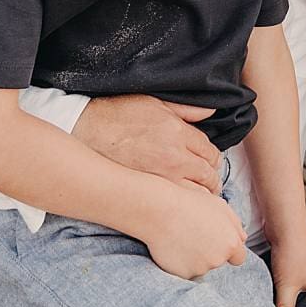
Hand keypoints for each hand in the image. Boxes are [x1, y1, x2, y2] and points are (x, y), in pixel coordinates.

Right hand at [72, 95, 222, 190]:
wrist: (91, 130)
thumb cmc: (123, 113)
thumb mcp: (158, 103)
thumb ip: (188, 110)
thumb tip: (211, 111)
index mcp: (178, 133)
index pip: (210, 152)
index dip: (214, 158)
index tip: (213, 162)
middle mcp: (174, 158)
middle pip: (208, 175)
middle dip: (213, 179)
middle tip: (212, 182)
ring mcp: (161, 178)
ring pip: (196, 194)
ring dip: (202, 194)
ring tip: (202, 195)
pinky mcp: (148, 191)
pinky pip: (176, 202)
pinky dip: (184, 203)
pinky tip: (183, 202)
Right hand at [133, 180, 247, 280]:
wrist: (161, 211)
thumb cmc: (191, 203)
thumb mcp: (220, 206)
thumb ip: (235, 226)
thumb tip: (242, 240)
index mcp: (230, 243)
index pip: (239, 257)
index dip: (229, 250)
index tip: (219, 243)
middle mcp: (218, 259)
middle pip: (218, 261)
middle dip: (211, 252)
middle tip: (196, 234)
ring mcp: (200, 269)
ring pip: (201, 266)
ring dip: (195, 257)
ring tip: (182, 237)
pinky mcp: (183, 275)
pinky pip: (186, 271)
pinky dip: (182, 263)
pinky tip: (174, 247)